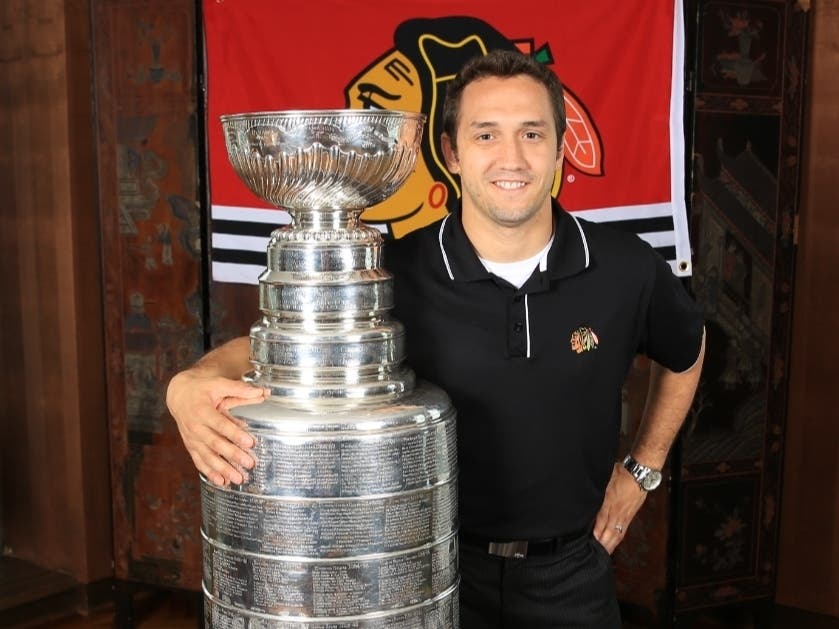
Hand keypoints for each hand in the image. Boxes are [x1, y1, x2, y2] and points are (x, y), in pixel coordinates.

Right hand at [166, 369, 266, 485]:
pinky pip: (199, 461)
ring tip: (238, 479)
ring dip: (223, 469)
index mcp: (202, 411)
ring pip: (207, 456)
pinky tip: (221, 481)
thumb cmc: (201, 388)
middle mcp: (195, 427)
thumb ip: (239, 388)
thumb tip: (261, 392)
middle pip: (215, 444)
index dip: (235, 434)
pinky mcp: (191, 446)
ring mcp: (192, 438)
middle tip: (249, 464)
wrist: (178, 394)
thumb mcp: (218, 383)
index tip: (250, 442)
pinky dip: (210, 473)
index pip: (220, 424)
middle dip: (233, 455)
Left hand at [593, 462, 647, 553]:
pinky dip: (618, 539)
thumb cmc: (622, 473)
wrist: (640, 473)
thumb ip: (597, 491)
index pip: (600, 521)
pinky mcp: (631, 515)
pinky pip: (623, 531)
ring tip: (603, 554)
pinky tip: (614, 543)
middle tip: (593, 555)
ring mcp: (625, 515)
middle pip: (608, 532)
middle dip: (601, 545)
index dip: (594, 533)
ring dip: (610, 545)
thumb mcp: (604, 480)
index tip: (587, 541)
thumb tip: (588, 497)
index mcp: (609, 502)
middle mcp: (617, 511)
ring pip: (616, 534)